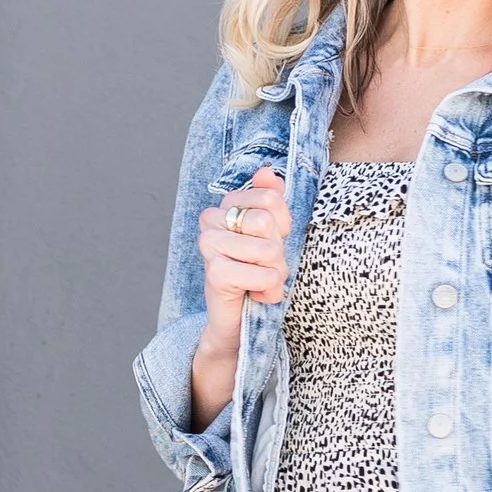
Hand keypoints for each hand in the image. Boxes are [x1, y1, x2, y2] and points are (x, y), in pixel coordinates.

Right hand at [189, 167, 289, 424]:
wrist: (239, 320)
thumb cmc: (257, 272)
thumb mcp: (272, 234)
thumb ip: (271, 200)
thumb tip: (267, 172)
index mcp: (225, 205)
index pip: (270, 198)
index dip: (282, 225)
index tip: (271, 242)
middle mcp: (210, 220)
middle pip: (267, 222)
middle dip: (278, 251)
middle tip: (264, 266)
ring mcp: (209, 245)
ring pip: (268, 249)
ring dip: (275, 273)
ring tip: (260, 281)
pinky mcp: (215, 272)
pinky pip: (263, 273)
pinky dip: (268, 289)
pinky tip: (253, 293)